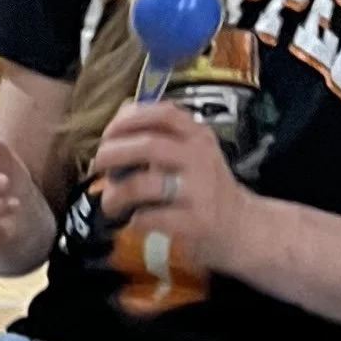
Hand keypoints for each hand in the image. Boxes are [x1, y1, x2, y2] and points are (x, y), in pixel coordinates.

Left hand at [90, 98, 251, 276]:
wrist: (241, 227)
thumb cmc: (204, 188)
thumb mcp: (191, 152)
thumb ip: (161, 133)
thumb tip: (122, 114)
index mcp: (198, 136)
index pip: (163, 113)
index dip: (128, 120)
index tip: (108, 134)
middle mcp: (201, 158)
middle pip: (149, 146)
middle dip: (113, 154)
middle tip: (99, 166)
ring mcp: (199, 190)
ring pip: (145, 184)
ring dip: (116, 194)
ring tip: (110, 203)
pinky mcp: (195, 222)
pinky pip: (150, 218)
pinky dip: (133, 220)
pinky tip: (134, 222)